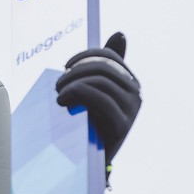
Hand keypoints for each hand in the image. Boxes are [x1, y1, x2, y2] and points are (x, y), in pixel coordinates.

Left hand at [55, 32, 140, 162]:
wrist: (91, 160)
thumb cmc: (89, 122)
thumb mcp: (95, 92)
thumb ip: (102, 67)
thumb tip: (120, 34)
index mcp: (130, 81)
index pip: (108, 55)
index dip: (83, 56)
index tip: (65, 66)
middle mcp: (135, 93)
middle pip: (101, 67)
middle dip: (74, 72)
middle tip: (57, 84)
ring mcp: (131, 109)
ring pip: (98, 81)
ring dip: (71, 84)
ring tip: (59, 95)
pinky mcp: (122, 124)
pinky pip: (98, 98)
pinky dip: (76, 94)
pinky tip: (63, 102)